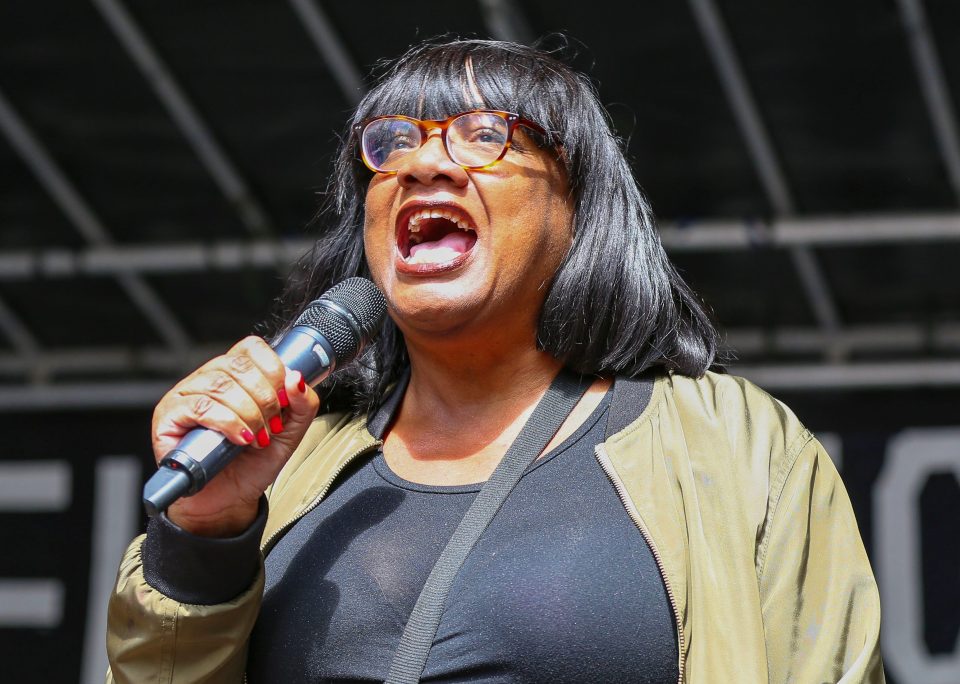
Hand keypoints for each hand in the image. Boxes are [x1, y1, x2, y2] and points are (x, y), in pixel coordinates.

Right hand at [151, 336, 319, 536]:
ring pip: (220, 385)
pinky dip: (227, 422)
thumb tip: (297, 379)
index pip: (252, 348)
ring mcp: (186, 395)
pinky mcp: (169, 416)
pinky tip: (239, 439)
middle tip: (272, 424)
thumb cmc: (251, 464)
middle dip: (265, 397)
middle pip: (238, 365)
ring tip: (257, 437)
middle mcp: (208, 379)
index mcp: (235, 375)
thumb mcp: (289, 434)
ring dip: (248, 413)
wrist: (228, 499)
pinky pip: (200, 406)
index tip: (285, 398)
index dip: (273, 368)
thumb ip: (302, 405)